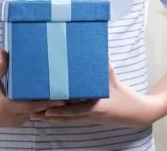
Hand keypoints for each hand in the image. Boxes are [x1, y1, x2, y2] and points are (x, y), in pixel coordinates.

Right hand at [0, 50, 65, 126]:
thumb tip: (5, 51)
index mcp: (10, 108)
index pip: (34, 107)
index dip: (49, 103)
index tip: (63, 98)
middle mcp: (14, 117)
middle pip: (37, 111)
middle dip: (51, 104)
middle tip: (66, 95)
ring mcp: (14, 121)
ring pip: (33, 114)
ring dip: (44, 107)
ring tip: (59, 98)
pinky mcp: (13, 120)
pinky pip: (28, 115)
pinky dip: (36, 109)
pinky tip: (45, 101)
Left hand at [31, 65, 163, 126]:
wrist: (137, 113)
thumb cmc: (125, 96)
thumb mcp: (113, 79)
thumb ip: (103, 65)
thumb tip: (94, 47)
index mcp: (95, 107)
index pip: (74, 110)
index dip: (59, 111)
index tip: (45, 109)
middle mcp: (88, 115)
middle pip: (64, 117)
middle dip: (48, 115)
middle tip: (30, 112)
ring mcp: (88, 118)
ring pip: (65, 119)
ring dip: (50, 118)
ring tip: (33, 115)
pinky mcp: (88, 118)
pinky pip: (71, 118)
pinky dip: (59, 116)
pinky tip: (48, 113)